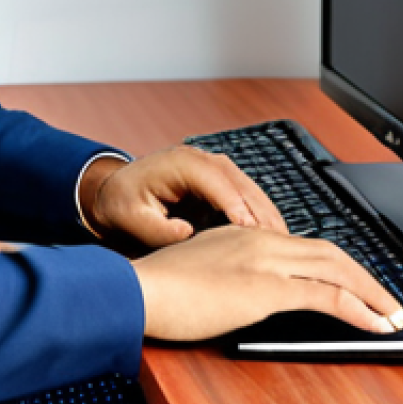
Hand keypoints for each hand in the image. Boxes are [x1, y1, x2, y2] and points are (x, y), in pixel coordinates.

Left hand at [80, 144, 286, 247]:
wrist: (118, 192)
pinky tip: (273, 237)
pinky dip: (260, 213)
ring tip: (283, 245)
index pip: (215, 181)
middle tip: (280, 244)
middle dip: (260, 212)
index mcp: (179, 162)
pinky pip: (245, 194)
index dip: (235, 205)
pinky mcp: (219, 180)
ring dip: (266, 213)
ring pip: (248, 187)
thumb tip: (186, 232)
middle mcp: (200, 159)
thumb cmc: (124, 205)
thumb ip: (159, 230)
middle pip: (239, 182)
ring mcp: (212, 167)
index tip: (251, 231)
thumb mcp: (134, 219)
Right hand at [130, 225, 402, 339]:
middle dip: (365, 277)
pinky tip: (375, 323)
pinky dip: (360, 308)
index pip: (302, 244)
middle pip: (329, 250)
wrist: (139, 288)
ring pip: (336, 267)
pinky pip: (327, 294)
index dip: (336, 264)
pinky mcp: (266, 286)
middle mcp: (257, 238)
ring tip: (393, 313)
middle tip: (388, 300)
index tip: (354, 285)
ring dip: (372, 292)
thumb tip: (244, 292)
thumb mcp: (200, 271)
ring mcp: (263, 259)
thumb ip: (228, 273)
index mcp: (241, 232)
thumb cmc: (159, 287)